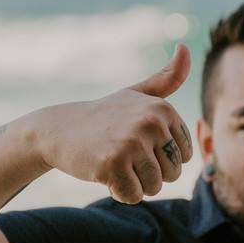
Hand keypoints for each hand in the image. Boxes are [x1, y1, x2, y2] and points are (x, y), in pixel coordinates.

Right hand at [33, 44, 193, 203]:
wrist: (58, 129)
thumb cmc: (105, 115)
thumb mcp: (137, 94)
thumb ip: (167, 77)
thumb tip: (185, 47)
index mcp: (163, 109)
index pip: (184, 156)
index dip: (161, 157)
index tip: (138, 142)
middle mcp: (151, 123)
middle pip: (172, 173)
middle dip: (150, 173)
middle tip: (125, 154)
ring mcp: (132, 143)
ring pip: (154, 187)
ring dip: (135, 184)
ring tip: (115, 162)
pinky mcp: (113, 164)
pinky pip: (133, 195)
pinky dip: (120, 192)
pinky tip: (104, 173)